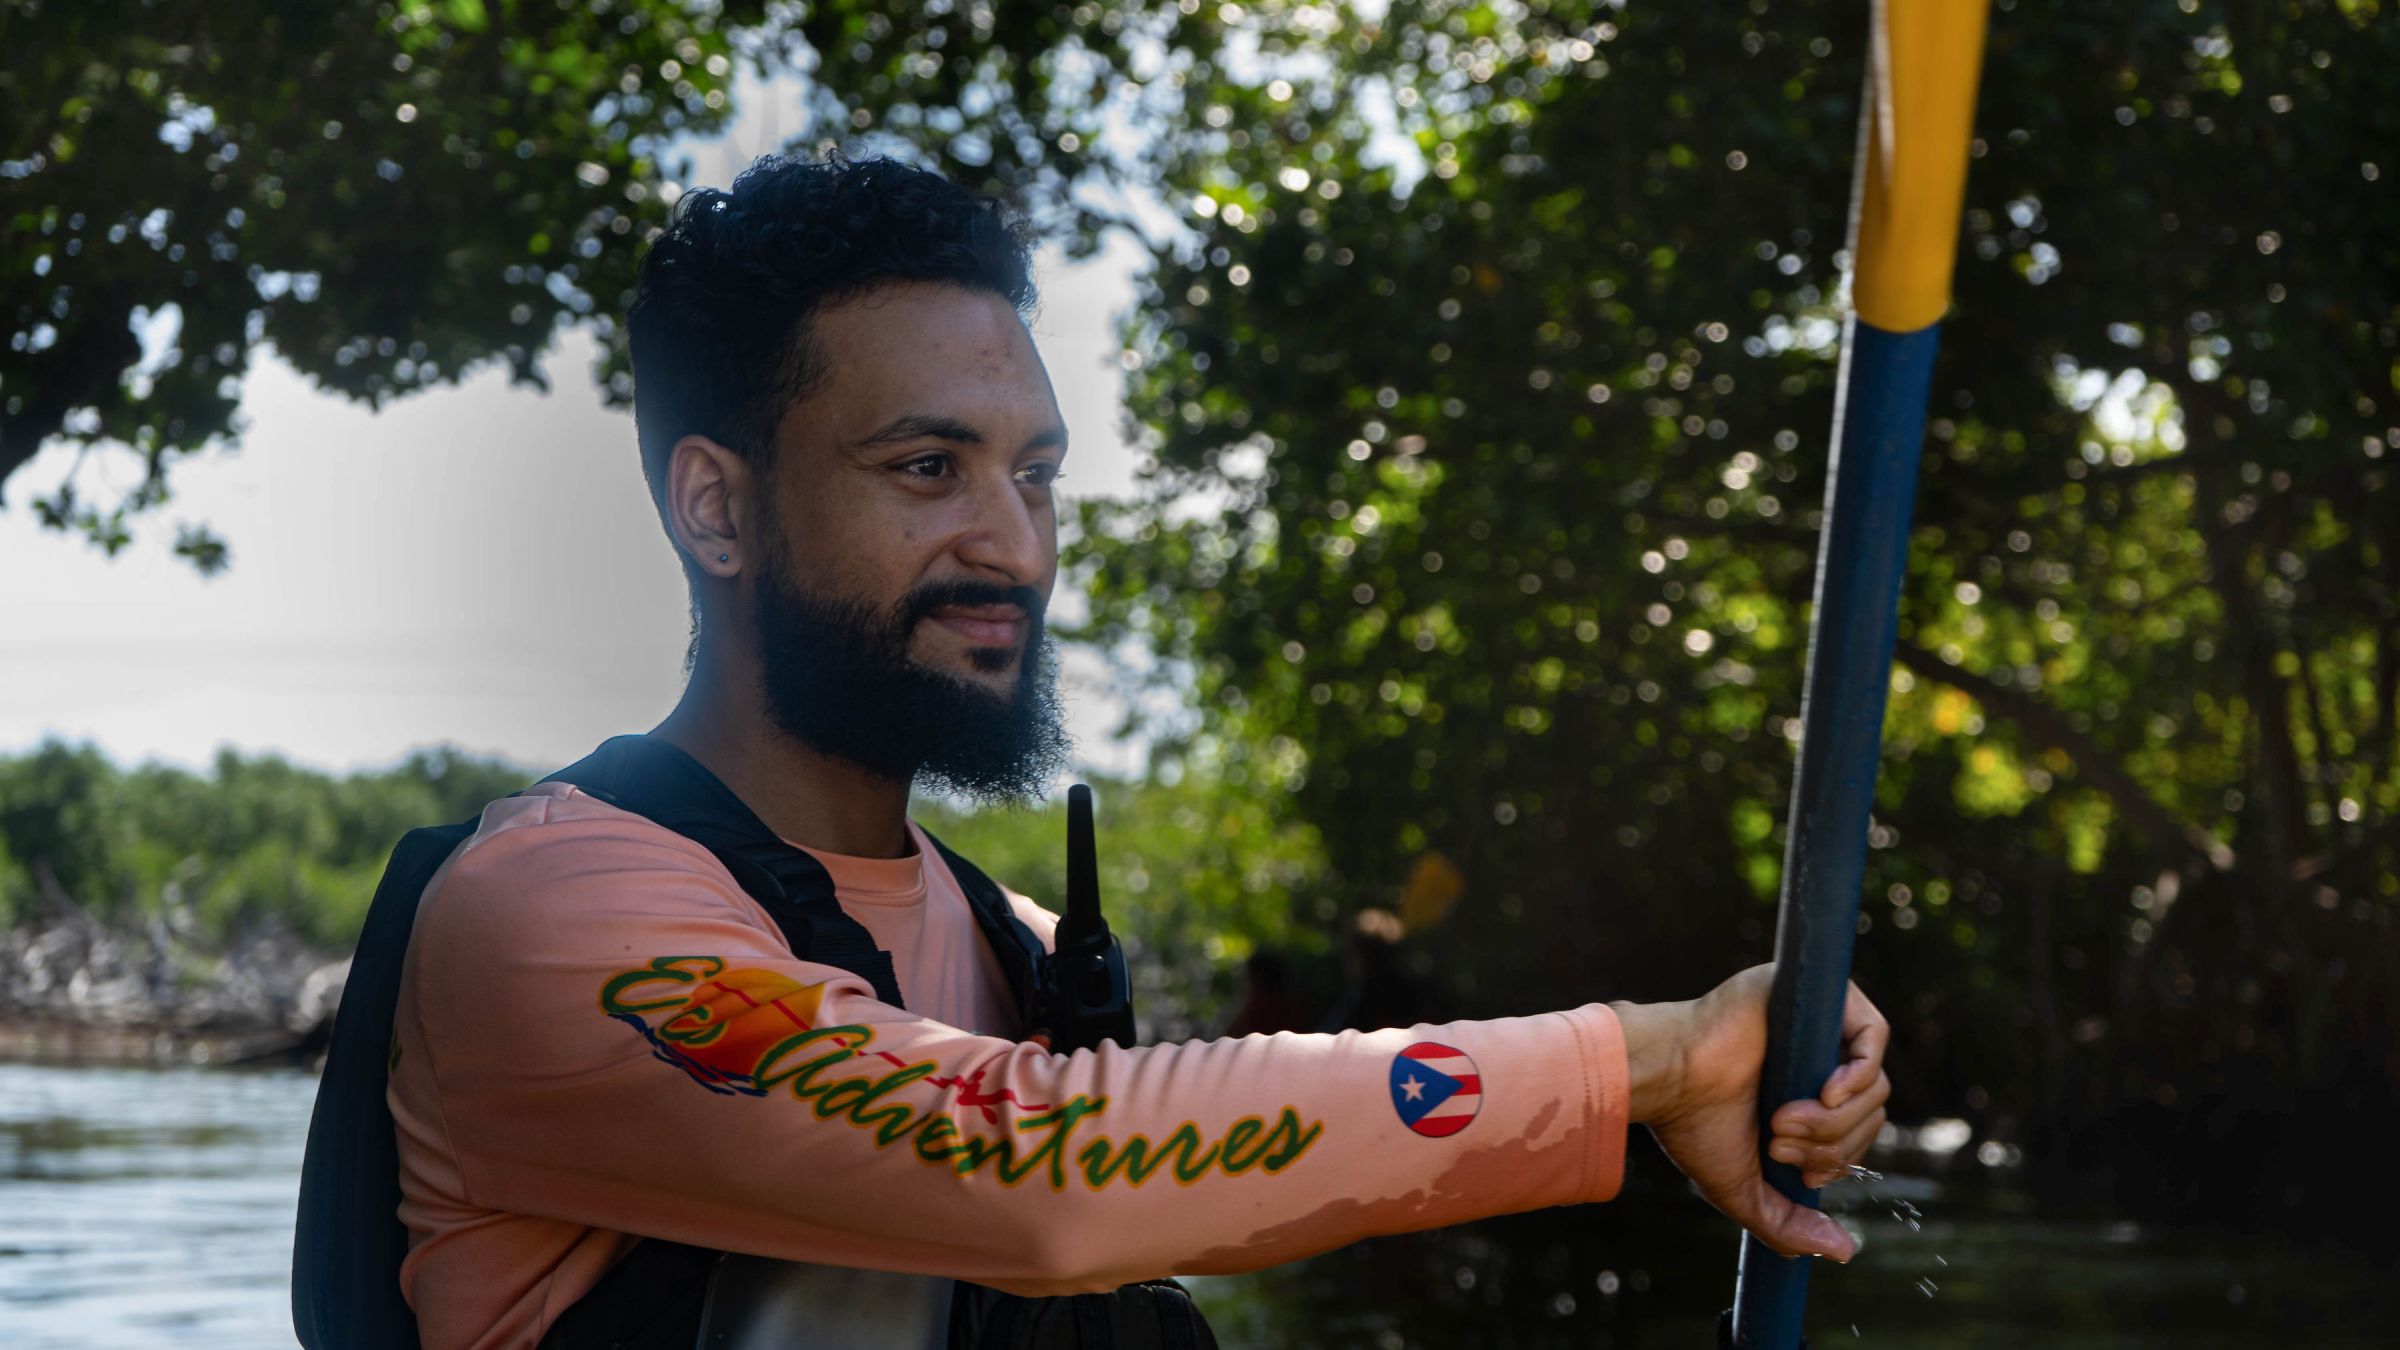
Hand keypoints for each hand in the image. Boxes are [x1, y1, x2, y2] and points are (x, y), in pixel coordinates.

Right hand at [1611, 964, 1889, 1260]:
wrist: (1667, 1078)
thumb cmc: (1692, 1127)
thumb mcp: (1746, 1190)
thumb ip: (1790, 1223)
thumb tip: (1843, 1251)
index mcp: (1804, 1095)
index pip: (1858, 1129)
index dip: (1840, 1159)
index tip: (1801, 1173)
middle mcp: (1815, 1059)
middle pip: (1871, 1110)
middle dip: (1831, 1144)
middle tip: (1778, 1142)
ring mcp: (1818, 1026)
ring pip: (1873, 1082)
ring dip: (1833, 1119)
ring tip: (1781, 1119)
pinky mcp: (1816, 996)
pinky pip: (1873, 1036)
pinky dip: (1859, 1074)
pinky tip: (1825, 1093)